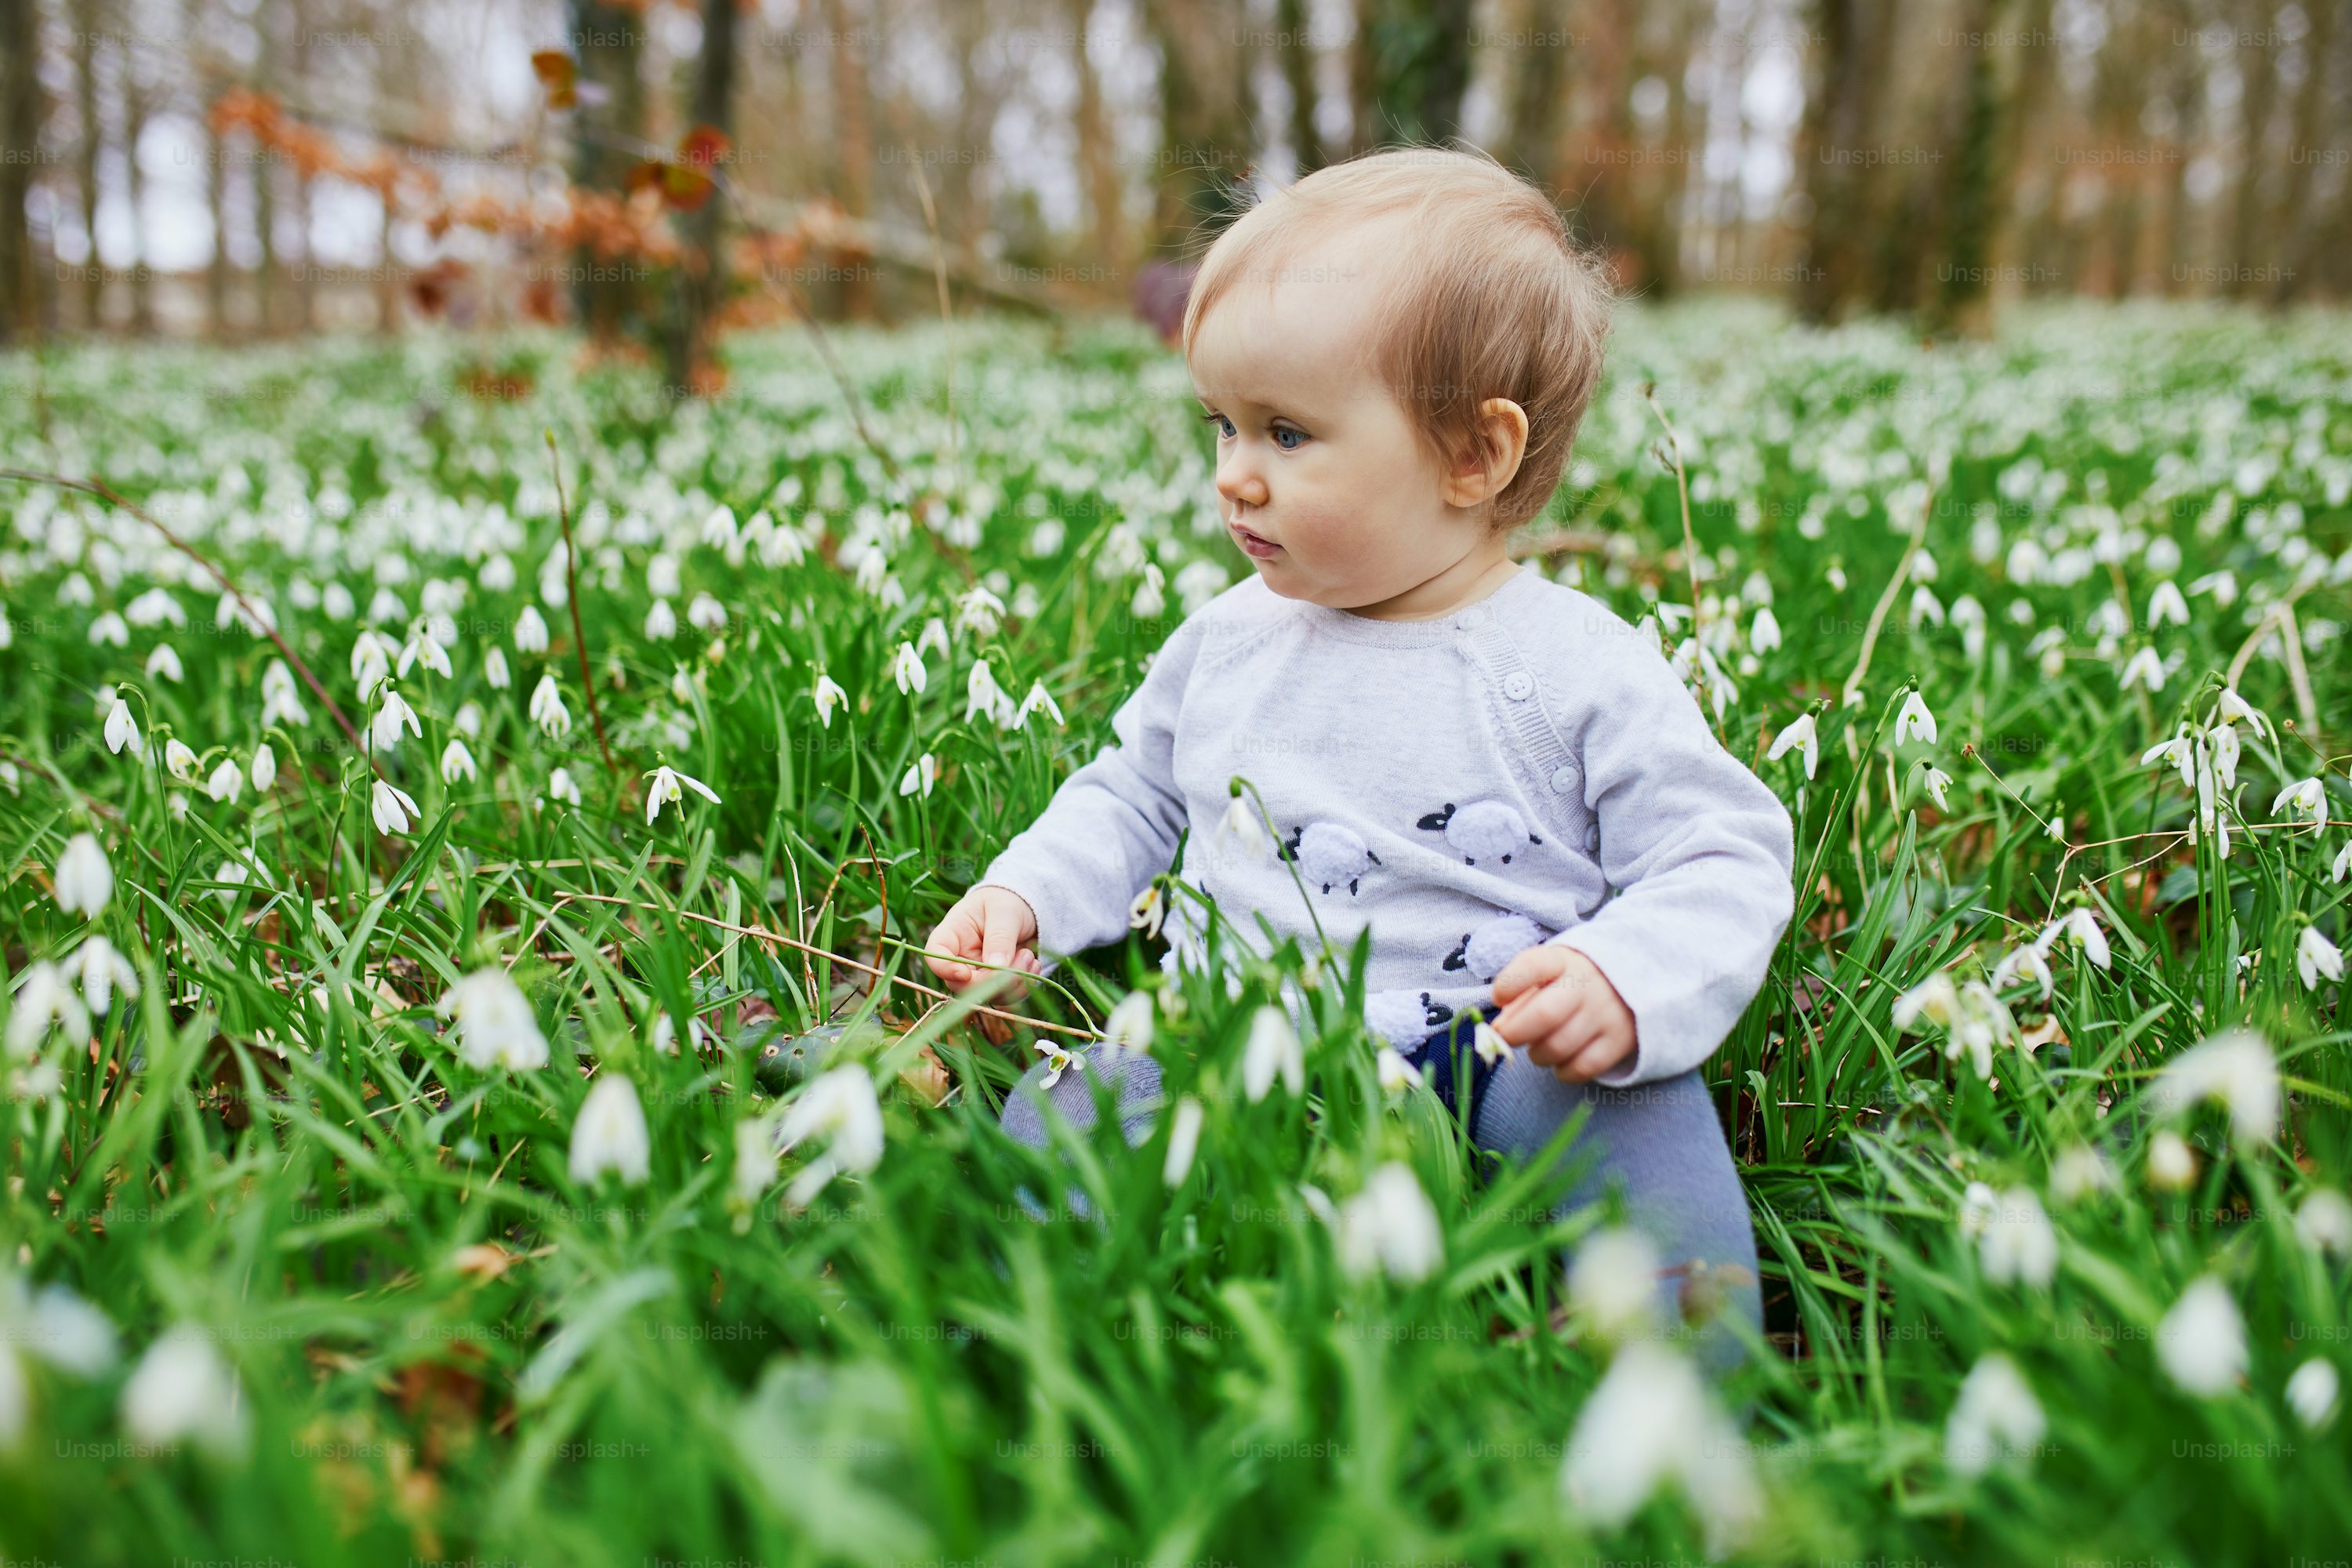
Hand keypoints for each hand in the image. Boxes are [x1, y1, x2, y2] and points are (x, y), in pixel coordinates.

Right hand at [923, 884, 1043, 1045]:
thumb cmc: (1007, 901)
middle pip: (962, 985)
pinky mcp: (996, 985)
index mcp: (951, 934)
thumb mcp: (1004, 911)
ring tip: (1030, 956)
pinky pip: (1005, 998)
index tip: (966, 974)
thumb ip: (999, 938)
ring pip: (987, 996)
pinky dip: (1023, 987)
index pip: (935, 956)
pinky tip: (1033, 965)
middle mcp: (960, 959)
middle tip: (1024, 956)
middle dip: (994, 979)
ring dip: (1014, 982)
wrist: (1027, 908)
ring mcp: (978, 975)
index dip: (946, 969)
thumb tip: (997, 968)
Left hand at [1489, 943, 1637, 1083]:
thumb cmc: (1569, 982)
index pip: (1533, 965)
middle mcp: (1587, 984)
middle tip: (1507, 1037)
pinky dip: (1562, 1071)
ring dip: (1537, 1054)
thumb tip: (1499, 1030)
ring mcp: (1606, 1013)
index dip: (1510, 983)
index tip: (1498, 997)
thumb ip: (1518, 996)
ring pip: (1558, 1047)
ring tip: (1538, 1047)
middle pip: (1545, 1015)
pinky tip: (1559, 1061)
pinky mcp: (1619, 1041)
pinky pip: (1581, 1068)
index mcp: (1562, 961)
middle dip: (1515, 1033)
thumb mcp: (1545, 975)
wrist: (1629, 982)